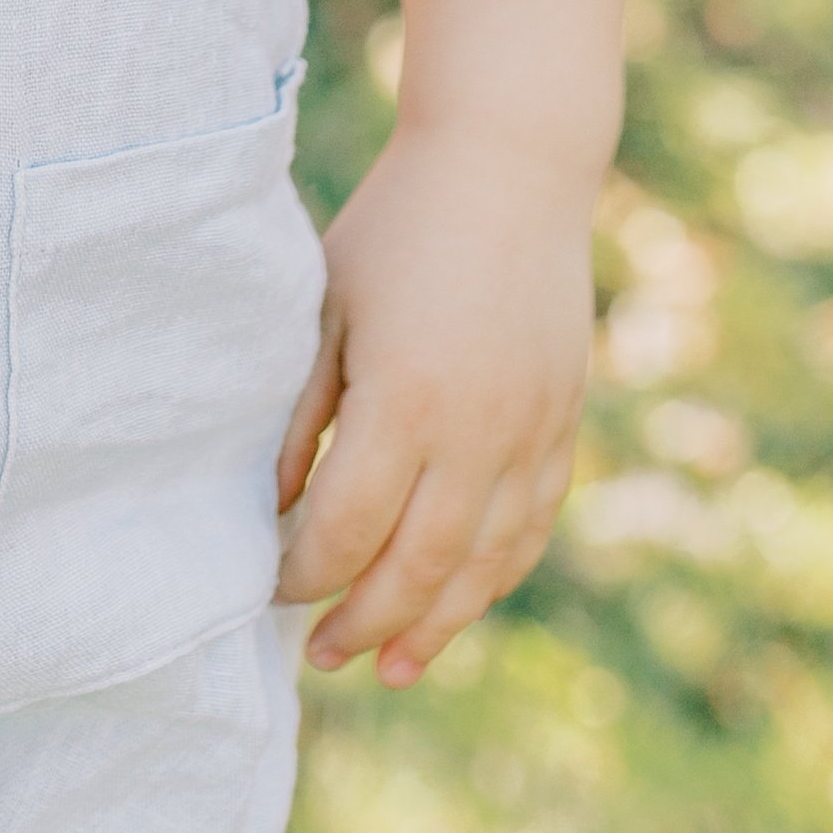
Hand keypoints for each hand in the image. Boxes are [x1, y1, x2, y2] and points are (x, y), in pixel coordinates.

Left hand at [272, 121, 592, 685]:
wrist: (507, 166)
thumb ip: (305, 413)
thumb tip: (281, 507)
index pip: (347, 526)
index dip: (304, 573)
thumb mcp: (326, 308)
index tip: (269, 588)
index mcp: (405, 399)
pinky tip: (459, 603)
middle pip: (418, 566)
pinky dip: (494, 576)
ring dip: (435, 624)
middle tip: (319, 656)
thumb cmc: (395, 226)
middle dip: (364, 622)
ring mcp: (530, 432)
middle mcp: (477, 431)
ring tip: (388, 665)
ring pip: (483, 563)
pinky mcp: (562, 422)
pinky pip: (531, 526)